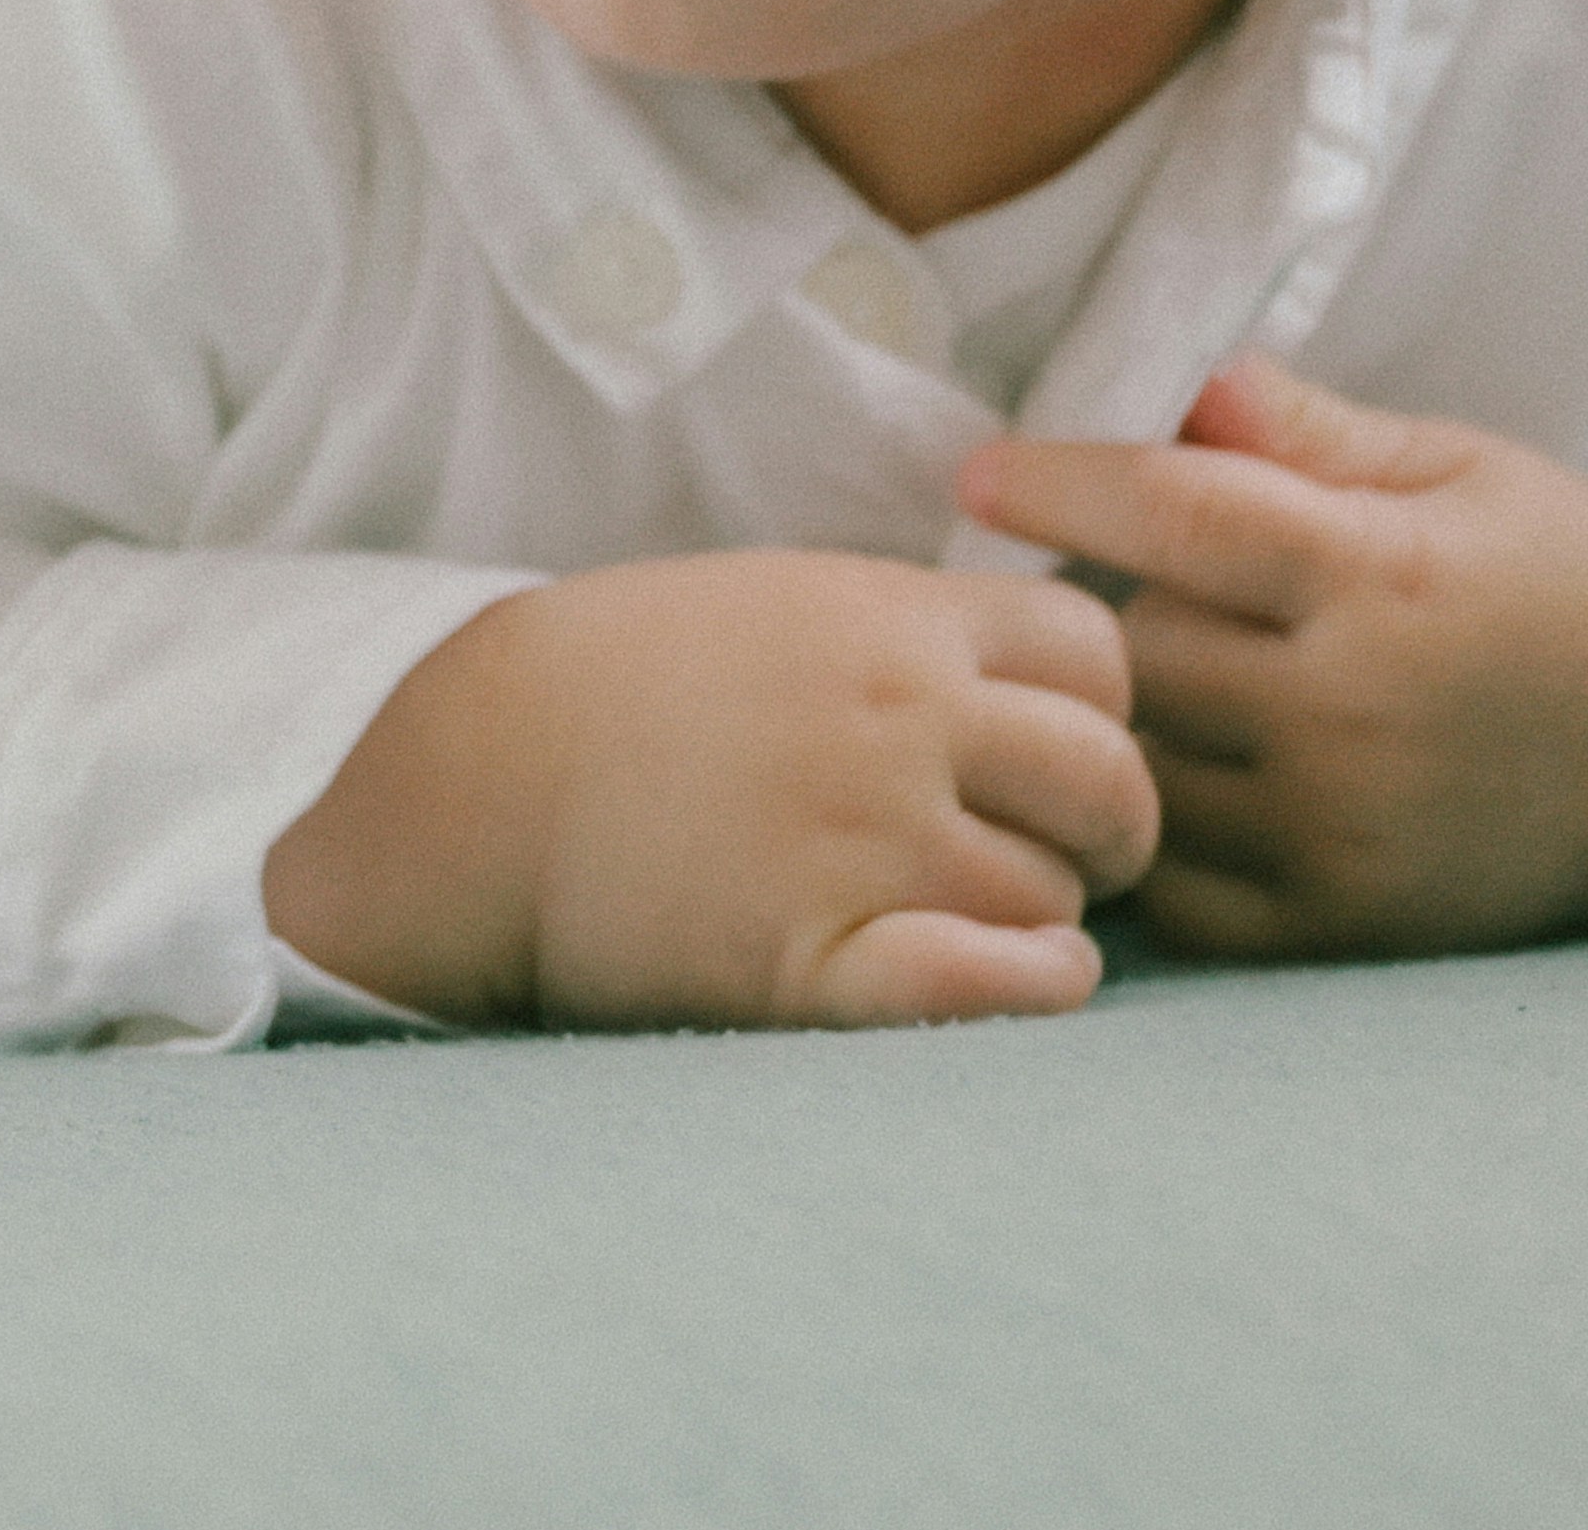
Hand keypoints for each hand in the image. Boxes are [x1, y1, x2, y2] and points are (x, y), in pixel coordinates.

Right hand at [263, 548, 1160, 1029]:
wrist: (479, 771)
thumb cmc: (625, 681)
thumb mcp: (781, 598)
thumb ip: (909, 626)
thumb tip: (1030, 672)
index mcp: (892, 621)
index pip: (1096, 654)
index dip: (1099, 712)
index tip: (1050, 754)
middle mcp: (898, 721)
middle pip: (1109, 781)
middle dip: (1108, 829)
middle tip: (1061, 856)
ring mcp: (861, 840)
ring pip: (1056, 897)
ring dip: (1042, 916)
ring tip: (974, 915)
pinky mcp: (811, 958)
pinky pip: (989, 984)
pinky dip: (1032, 988)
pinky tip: (1026, 982)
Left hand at [963, 359, 1587, 959]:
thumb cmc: (1554, 573)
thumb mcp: (1455, 468)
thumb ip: (1312, 434)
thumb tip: (1189, 383)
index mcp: (1385, 575)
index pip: (1175, 515)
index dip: (1061, 486)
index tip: (979, 475)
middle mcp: (1357, 713)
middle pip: (1135, 649)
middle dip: (1088, 609)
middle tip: (1069, 586)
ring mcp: (1346, 833)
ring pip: (1138, 770)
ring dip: (1110, 727)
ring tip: (1106, 688)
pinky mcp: (1345, 928)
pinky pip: (1179, 894)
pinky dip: (1149, 843)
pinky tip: (1157, 788)